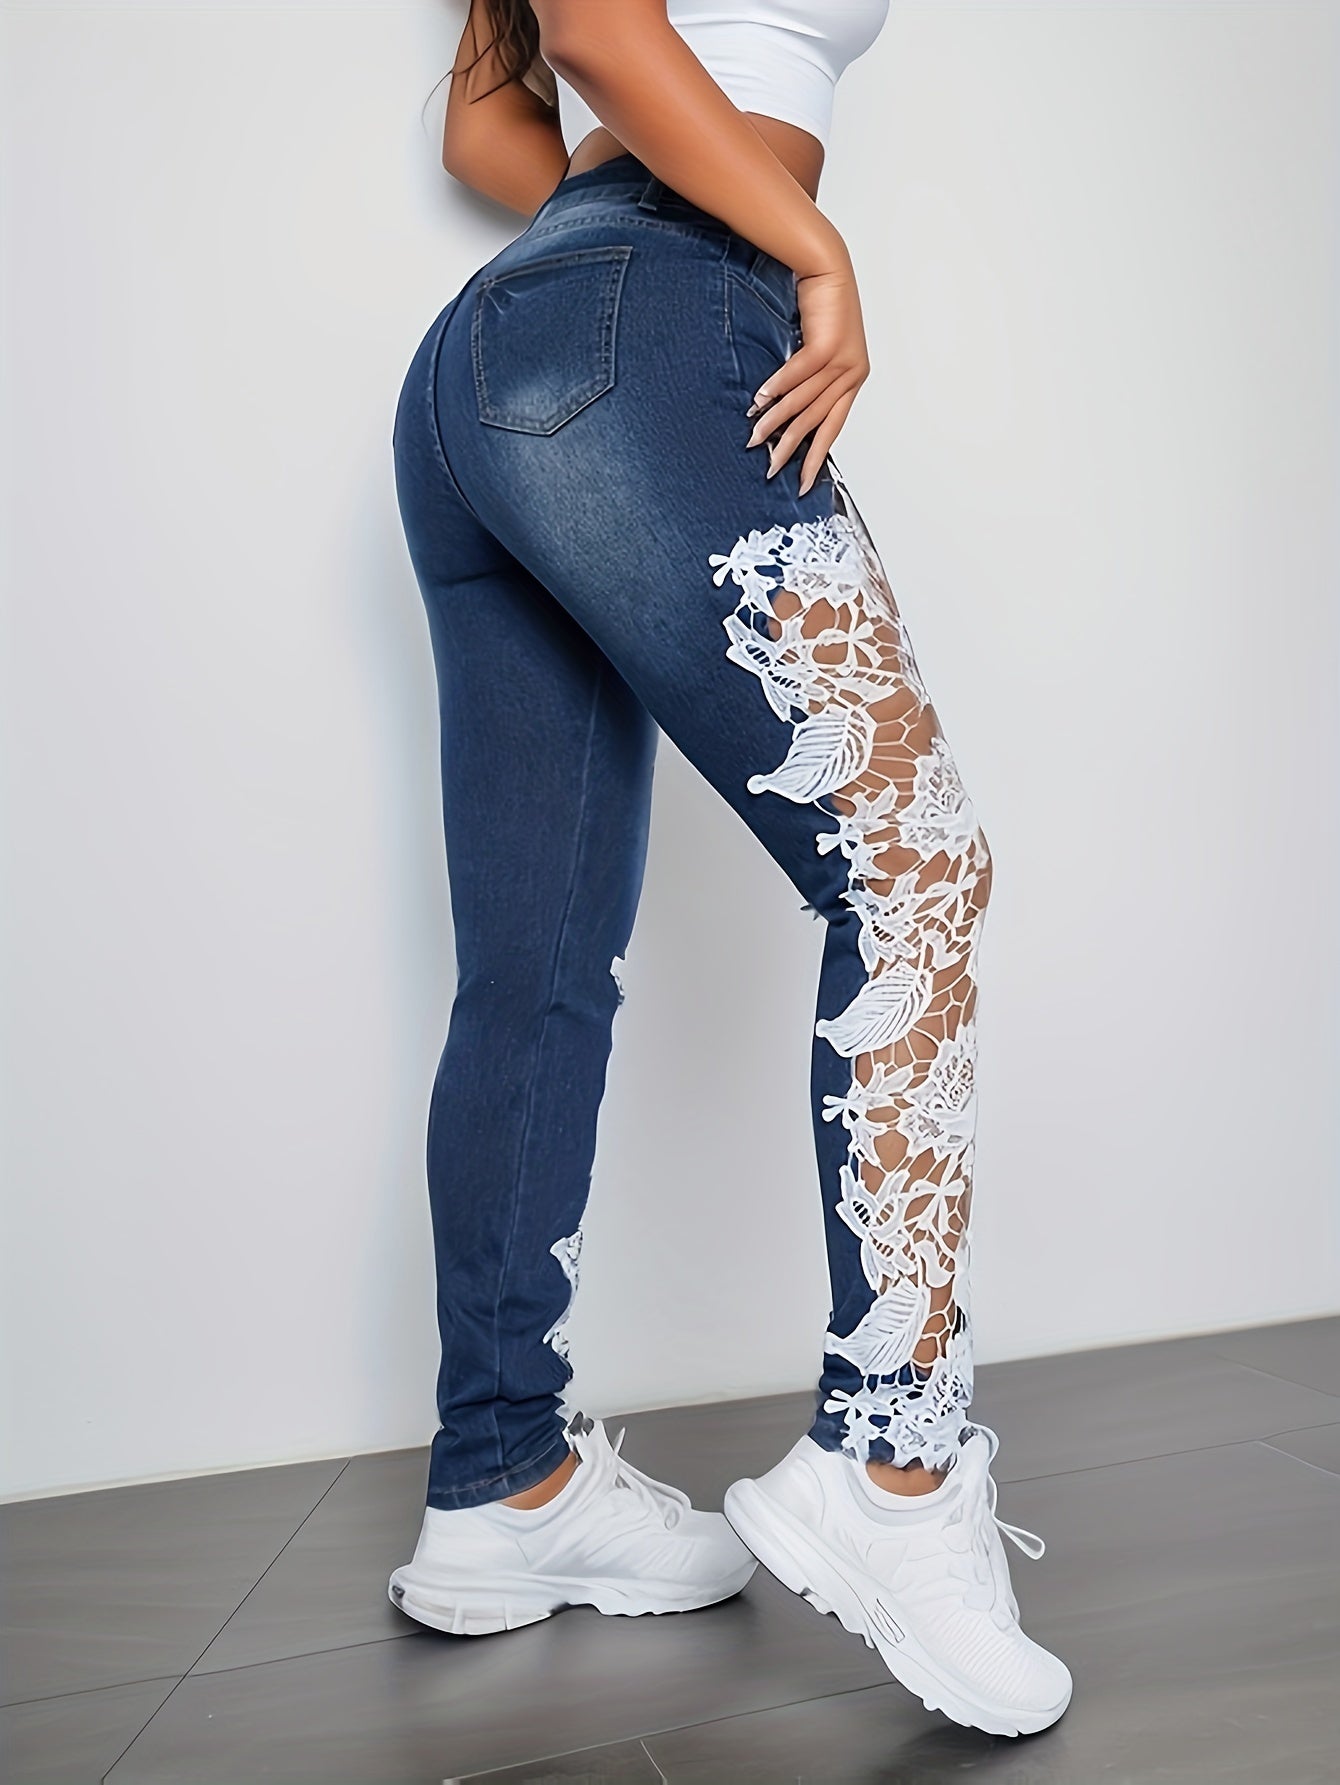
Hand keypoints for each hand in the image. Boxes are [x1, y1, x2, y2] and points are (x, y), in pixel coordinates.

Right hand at [745, 262, 869, 495]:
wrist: (828, 269)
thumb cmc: (820, 309)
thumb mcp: (818, 350)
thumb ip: (809, 381)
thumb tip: (783, 409)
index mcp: (852, 381)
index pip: (833, 427)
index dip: (816, 456)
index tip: (803, 482)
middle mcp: (852, 374)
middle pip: (817, 421)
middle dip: (792, 448)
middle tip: (771, 469)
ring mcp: (843, 360)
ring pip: (805, 401)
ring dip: (777, 421)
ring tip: (756, 437)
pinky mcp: (829, 345)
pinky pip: (798, 374)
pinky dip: (777, 388)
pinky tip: (759, 401)